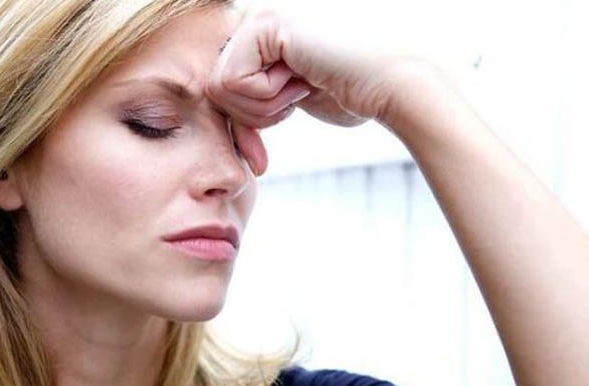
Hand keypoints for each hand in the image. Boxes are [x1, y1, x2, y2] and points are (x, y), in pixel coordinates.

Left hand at [206, 8, 431, 175]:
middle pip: (213, 91)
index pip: (217, 94)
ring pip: (221, 87)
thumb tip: (211, 125)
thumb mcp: (280, 104)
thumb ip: (247, 107)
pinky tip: (302, 78)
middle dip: (252, 117)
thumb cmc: (341, 97)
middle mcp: (250, 24)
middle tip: (294, 100)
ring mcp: (256, 20)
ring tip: (300, 86)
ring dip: (264, 106)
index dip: (239, 129)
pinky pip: (234, 80)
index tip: (260, 157)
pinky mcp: (264, 26)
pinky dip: (268, 94)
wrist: (382, 86)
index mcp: (252, 41)